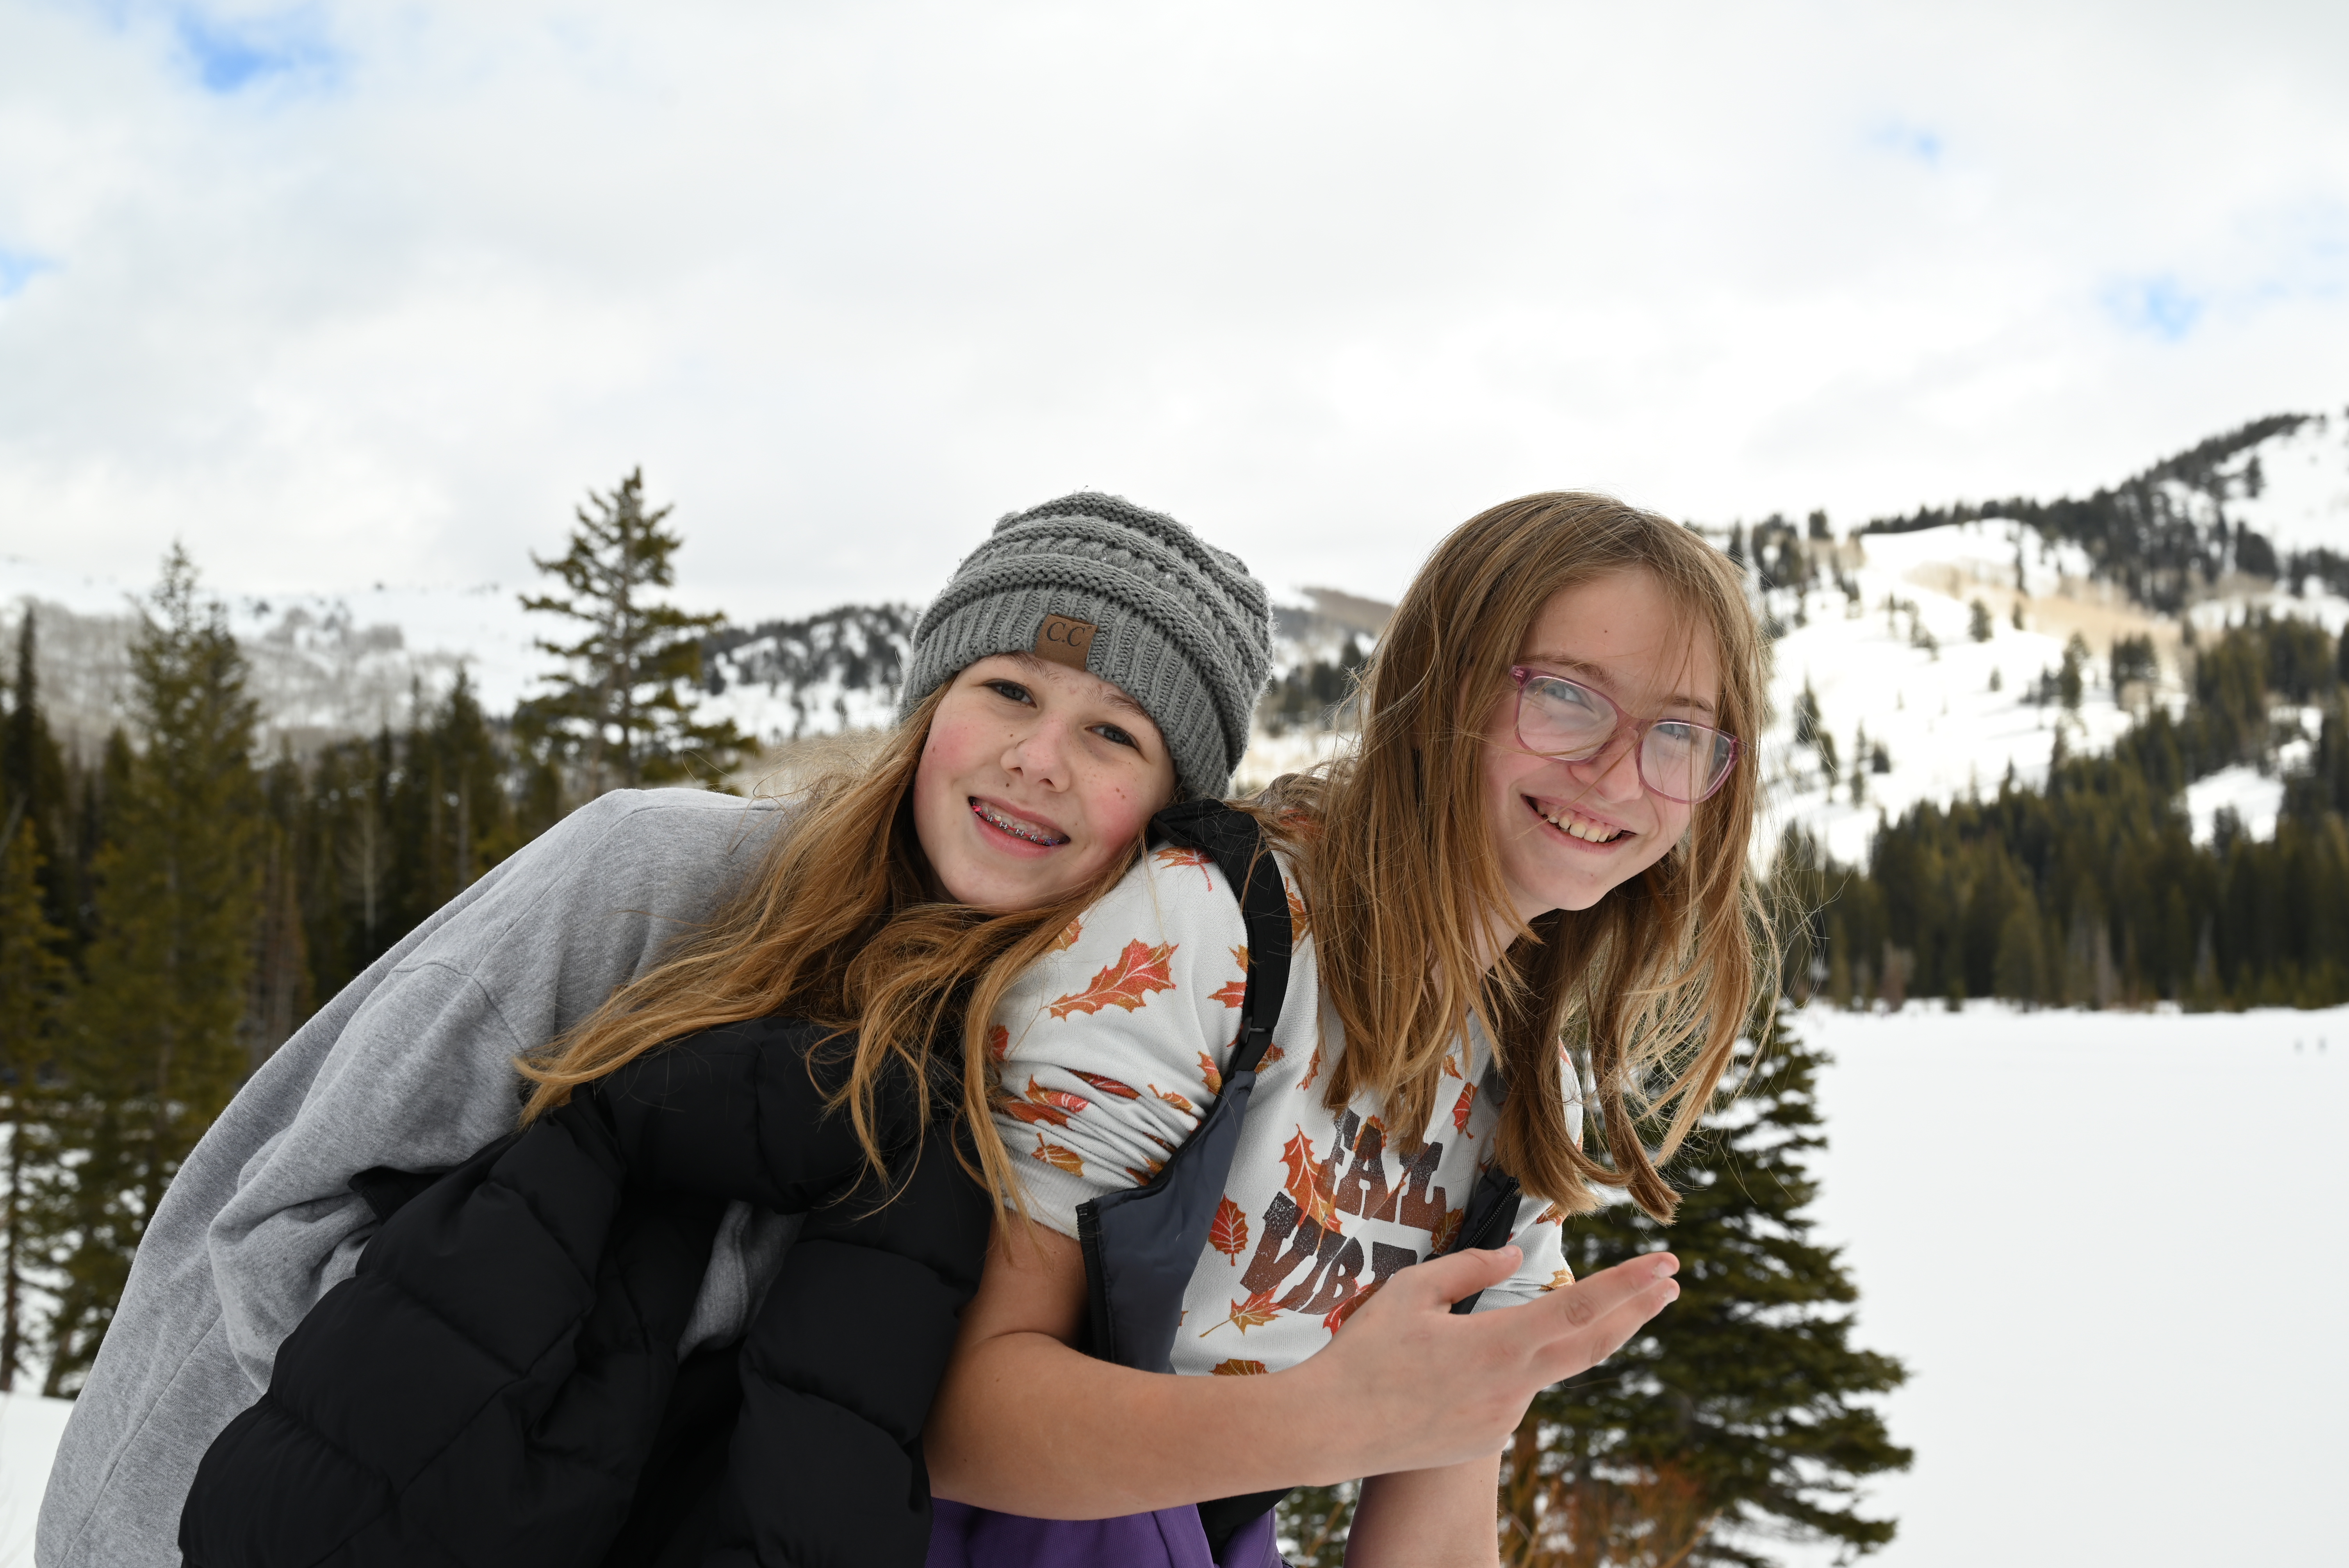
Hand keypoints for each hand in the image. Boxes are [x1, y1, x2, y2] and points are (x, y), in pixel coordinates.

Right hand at [1285, 1246, 1678, 1482]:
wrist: (1329, 1429)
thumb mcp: (1411, 1291)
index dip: (1628, 1284)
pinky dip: (1503, 1370)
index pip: (1580, 1306)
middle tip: (1670, 1283)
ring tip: (1501, 1329)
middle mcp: (1513, 1386)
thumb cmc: (1364, 1353)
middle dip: (1637, 1310)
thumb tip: (1517, 1257)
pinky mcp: (1487, 1439)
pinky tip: (1452, 1369)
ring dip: (1547, 1341)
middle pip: (1593, 1344)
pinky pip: (1509, 1393)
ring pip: (1541, 1368)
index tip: (1665, 1265)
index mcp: (1498, 1343)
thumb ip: (1471, 1268)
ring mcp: (1504, 1418)